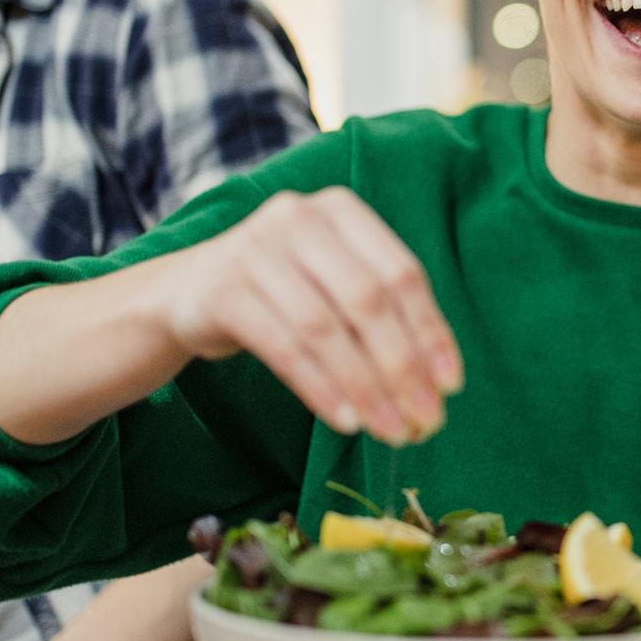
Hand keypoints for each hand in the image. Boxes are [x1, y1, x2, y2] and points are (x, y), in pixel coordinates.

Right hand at [165, 186, 462, 445]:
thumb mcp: (334, 285)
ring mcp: (255, 249)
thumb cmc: (285, 293)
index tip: (451, 385)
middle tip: (425, 420)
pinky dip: (320, 389)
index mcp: (341, 211)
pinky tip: (345, 421)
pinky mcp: (222, 290)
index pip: (401, 274)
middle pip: (367, 301)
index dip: (430, 332)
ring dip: (365, 387)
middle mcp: (298, 218)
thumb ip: (381, 316)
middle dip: (402, 367)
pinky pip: (283, 348)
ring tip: (390, 430)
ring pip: (326, 329)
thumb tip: (438, 384)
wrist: (189, 293)